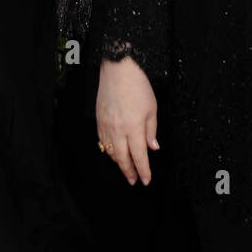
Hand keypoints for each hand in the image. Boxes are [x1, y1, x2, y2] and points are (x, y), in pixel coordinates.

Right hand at [96, 55, 158, 185]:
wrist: (118, 70)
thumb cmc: (138, 87)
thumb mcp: (152, 109)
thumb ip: (151, 131)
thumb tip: (153, 147)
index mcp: (134, 128)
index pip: (139, 156)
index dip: (143, 170)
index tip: (145, 180)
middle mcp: (118, 130)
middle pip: (123, 158)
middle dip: (129, 172)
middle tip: (133, 181)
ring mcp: (106, 125)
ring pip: (111, 151)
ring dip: (118, 162)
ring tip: (125, 169)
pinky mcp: (99, 120)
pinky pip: (103, 141)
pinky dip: (108, 150)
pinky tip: (113, 153)